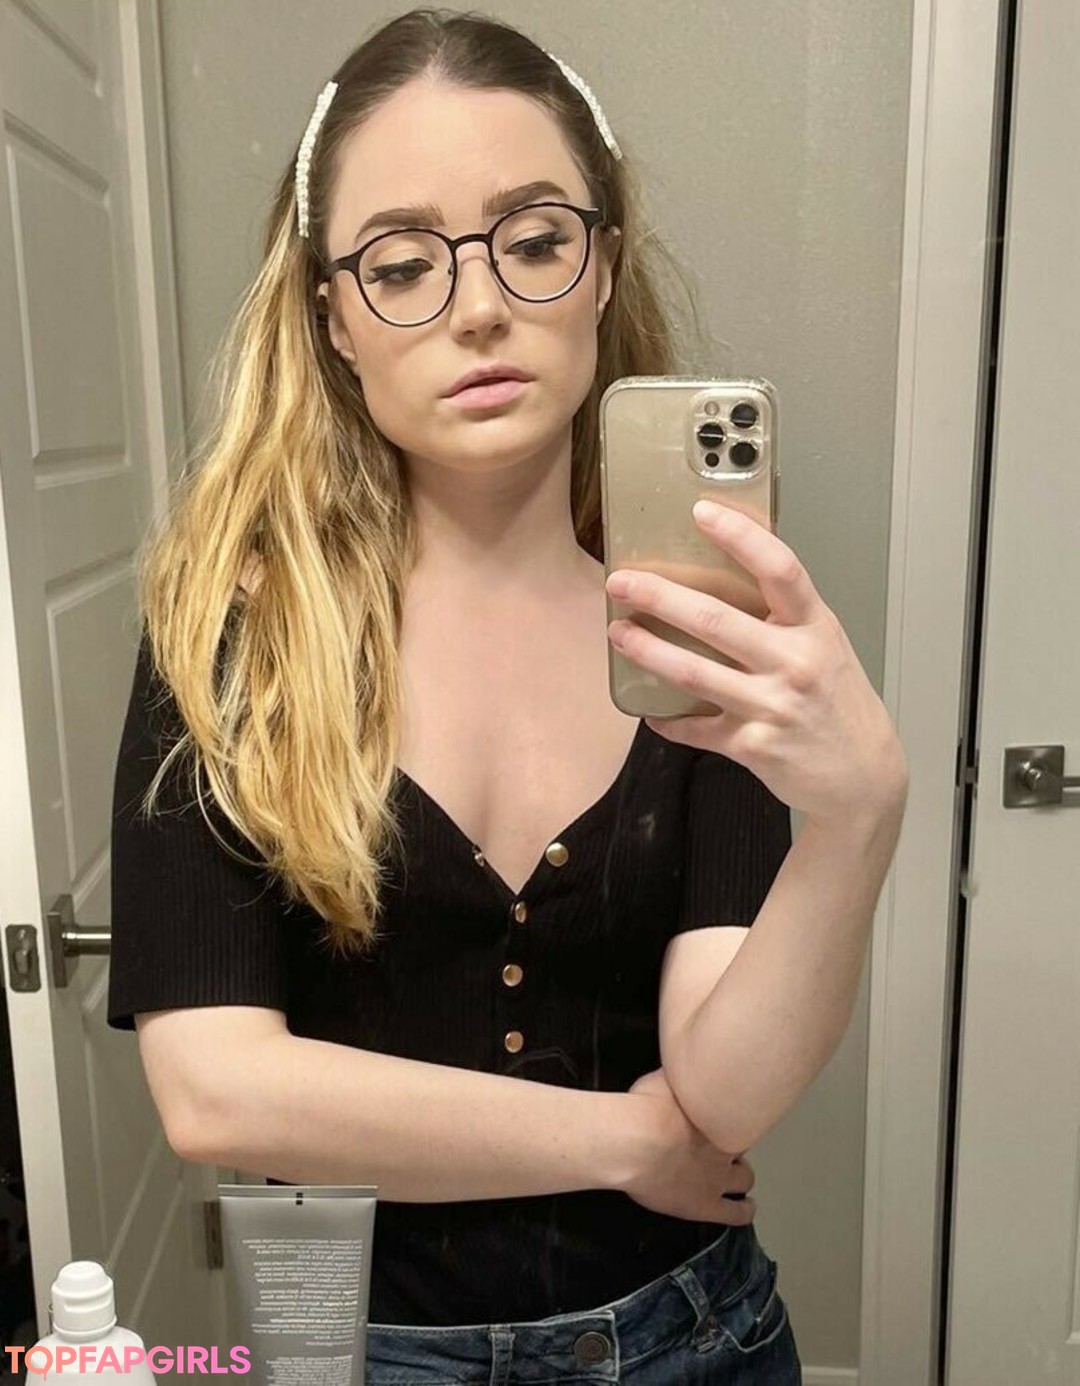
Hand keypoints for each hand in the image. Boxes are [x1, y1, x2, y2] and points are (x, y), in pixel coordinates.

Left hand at [605, 500, 907, 826]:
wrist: (863, 778)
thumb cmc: (839, 706)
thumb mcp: (826, 649)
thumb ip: (784, 620)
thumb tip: (724, 581)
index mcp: (816, 628)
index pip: (780, 569)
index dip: (740, 537)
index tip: (701, 512)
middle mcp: (795, 663)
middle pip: (716, 620)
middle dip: (660, 597)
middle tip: (621, 582)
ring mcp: (772, 706)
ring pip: (693, 672)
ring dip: (647, 651)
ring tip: (618, 633)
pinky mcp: (751, 745)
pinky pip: (694, 728)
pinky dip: (667, 719)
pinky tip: (647, 710)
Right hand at [620, 1067, 756, 1224]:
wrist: (635, 1141)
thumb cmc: (645, 1105)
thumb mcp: (665, 1076)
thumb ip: (681, 1074)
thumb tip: (686, 1062)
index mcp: (717, 1114)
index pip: (738, 1114)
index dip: (730, 1116)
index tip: (722, 1114)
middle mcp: (724, 1145)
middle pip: (742, 1145)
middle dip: (735, 1144)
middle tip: (723, 1143)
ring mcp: (717, 1177)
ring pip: (745, 1179)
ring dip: (742, 1176)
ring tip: (740, 1177)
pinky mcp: (705, 1205)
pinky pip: (735, 1213)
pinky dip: (743, 1211)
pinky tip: (746, 1209)